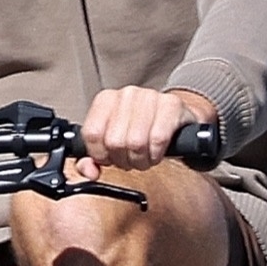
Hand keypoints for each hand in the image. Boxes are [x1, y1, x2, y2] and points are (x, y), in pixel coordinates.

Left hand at [78, 85, 215, 172]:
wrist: (177, 120)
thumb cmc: (143, 131)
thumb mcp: (114, 142)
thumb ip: (94, 159)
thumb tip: (89, 171)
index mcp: (106, 99)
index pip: (92, 134)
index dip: (101, 155)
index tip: (109, 158)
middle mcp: (127, 94)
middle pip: (115, 142)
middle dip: (123, 160)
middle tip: (131, 159)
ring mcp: (150, 97)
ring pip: (136, 142)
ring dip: (141, 160)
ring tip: (145, 157)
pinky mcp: (171, 105)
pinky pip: (158, 139)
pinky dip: (156, 154)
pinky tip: (157, 152)